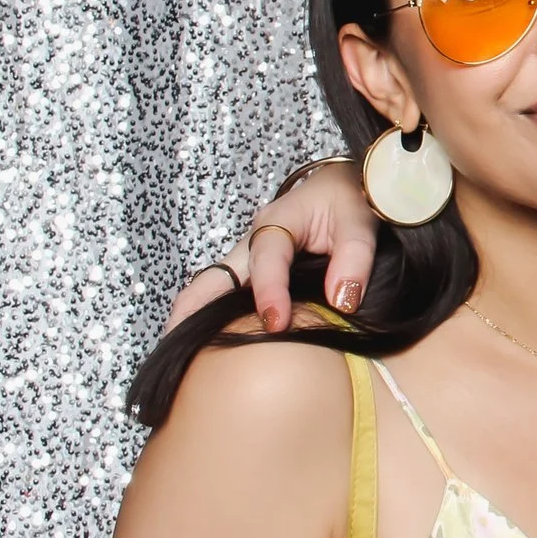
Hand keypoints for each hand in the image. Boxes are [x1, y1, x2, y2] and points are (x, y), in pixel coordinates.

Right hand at [166, 162, 375, 333]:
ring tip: (184, 353)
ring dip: (198, 315)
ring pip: (217, 286)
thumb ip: (354, 259)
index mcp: (278, 222)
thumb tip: (342, 301)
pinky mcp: (257, 270)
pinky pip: (232, 293)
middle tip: (175, 344)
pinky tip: (211, 343)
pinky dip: (216, 315)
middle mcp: (255, 240)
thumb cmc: (352, 198)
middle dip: (192, 307)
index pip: (267, 258)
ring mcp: (251, 256)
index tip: (277, 323)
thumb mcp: (361, 221)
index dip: (269, 292)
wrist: (347, 184)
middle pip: (216, 275)